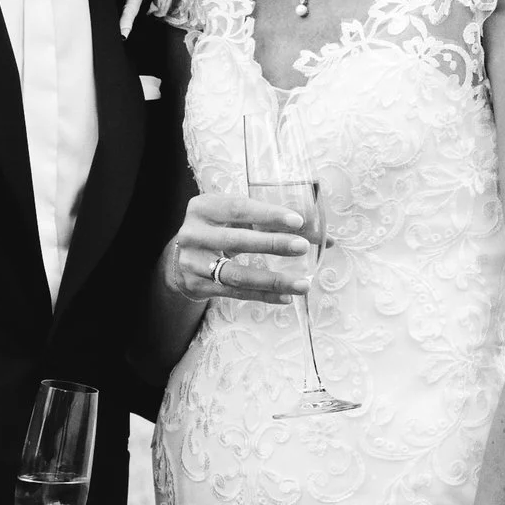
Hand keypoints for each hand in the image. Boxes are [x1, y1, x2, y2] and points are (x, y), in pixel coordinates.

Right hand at [166, 188, 314, 302]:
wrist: (180, 258)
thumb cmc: (218, 230)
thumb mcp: (234, 219)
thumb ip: (271, 223)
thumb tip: (324, 239)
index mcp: (204, 207)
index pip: (239, 208)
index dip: (268, 215)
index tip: (298, 221)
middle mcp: (193, 233)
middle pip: (237, 240)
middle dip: (273, 244)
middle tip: (303, 247)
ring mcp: (193, 262)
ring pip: (236, 273)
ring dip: (272, 279)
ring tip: (302, 284)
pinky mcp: (197, 285)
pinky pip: (235, 293)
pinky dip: (262, 295)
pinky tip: (285, 297)